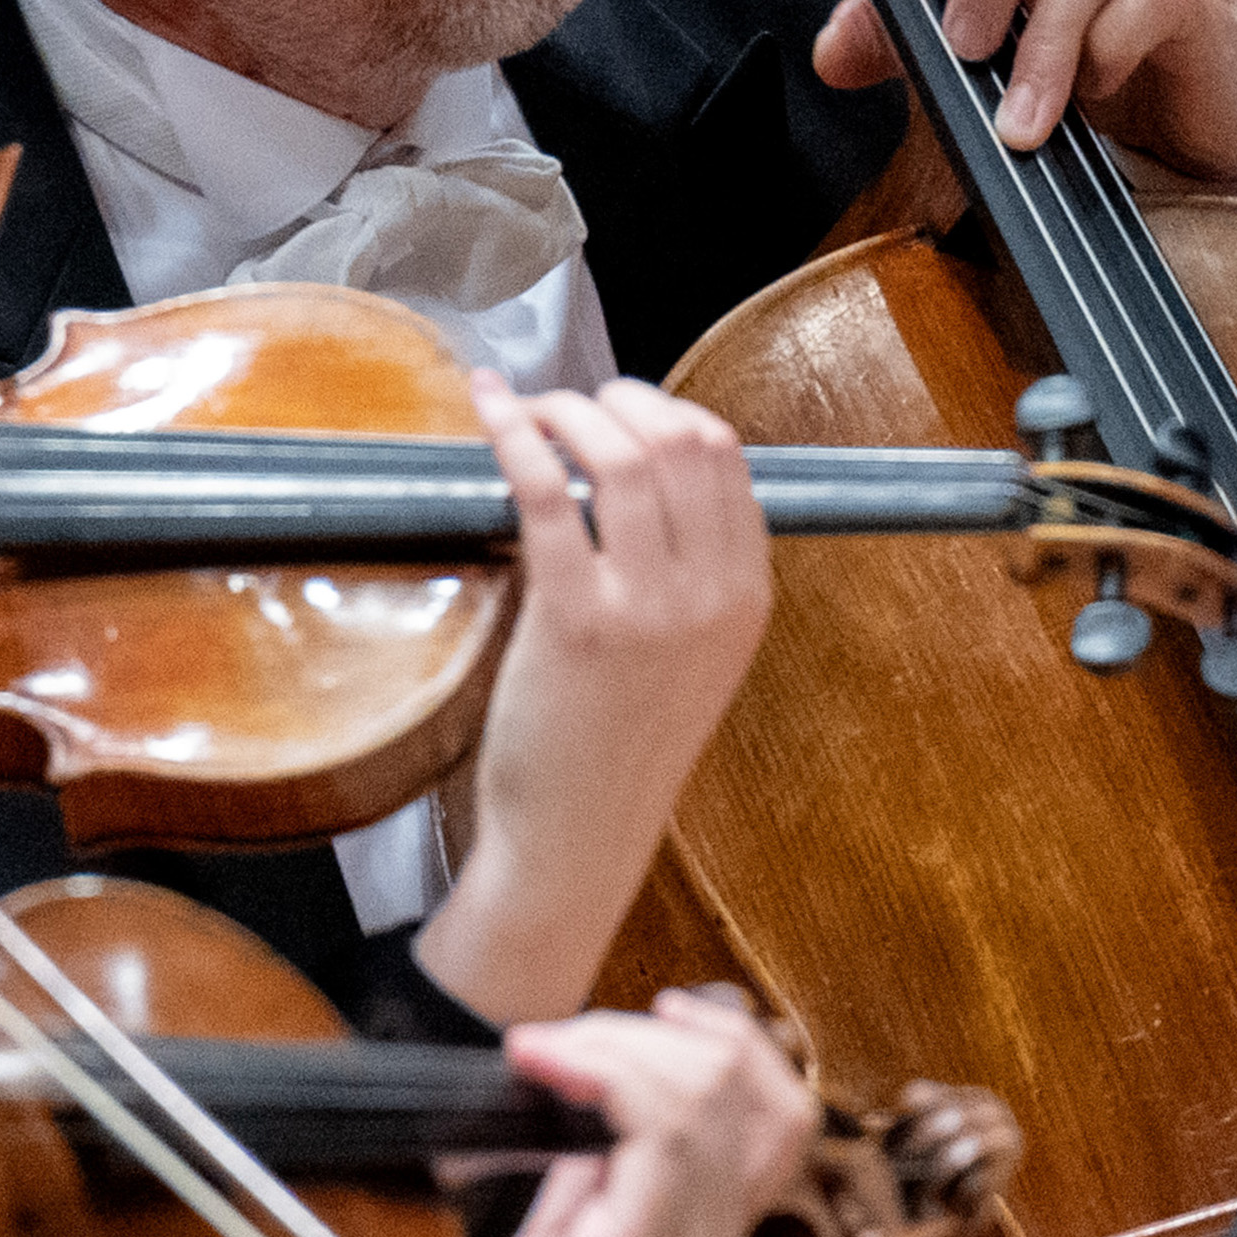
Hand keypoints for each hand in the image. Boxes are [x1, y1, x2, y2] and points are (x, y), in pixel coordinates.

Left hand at [410, 384, 777, 1027]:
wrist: (577, 838)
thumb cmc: (616, 749)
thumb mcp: (691, 658)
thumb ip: (685, 575)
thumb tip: (628, 475)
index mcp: (747, 597)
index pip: (726, 457)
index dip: (667, 412)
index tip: (619, 407)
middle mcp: (711, 594)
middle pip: (681, 439)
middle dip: (619, 399)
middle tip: (569, 403)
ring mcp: (649, 605)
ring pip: (621, 454)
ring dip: (567, 410)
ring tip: (528, 410)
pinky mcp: (576, 617)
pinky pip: (549, 491)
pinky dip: (515, 434)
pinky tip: (490, 411)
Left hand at [454, 984, 814, 1236]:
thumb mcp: (562, 1234)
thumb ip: (594, 1169)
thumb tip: (592, 1091)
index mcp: (708, 1231)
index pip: (777, 1110)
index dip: (731, 1040)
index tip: (657, 1010)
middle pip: (741, 1085)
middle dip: (649, 1029)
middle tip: (563, 1039)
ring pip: (702, 1094)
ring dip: (616, 1043)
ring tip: (546, 1052)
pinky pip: (659, 1131)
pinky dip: (605, 1074)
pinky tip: (549, 1068)